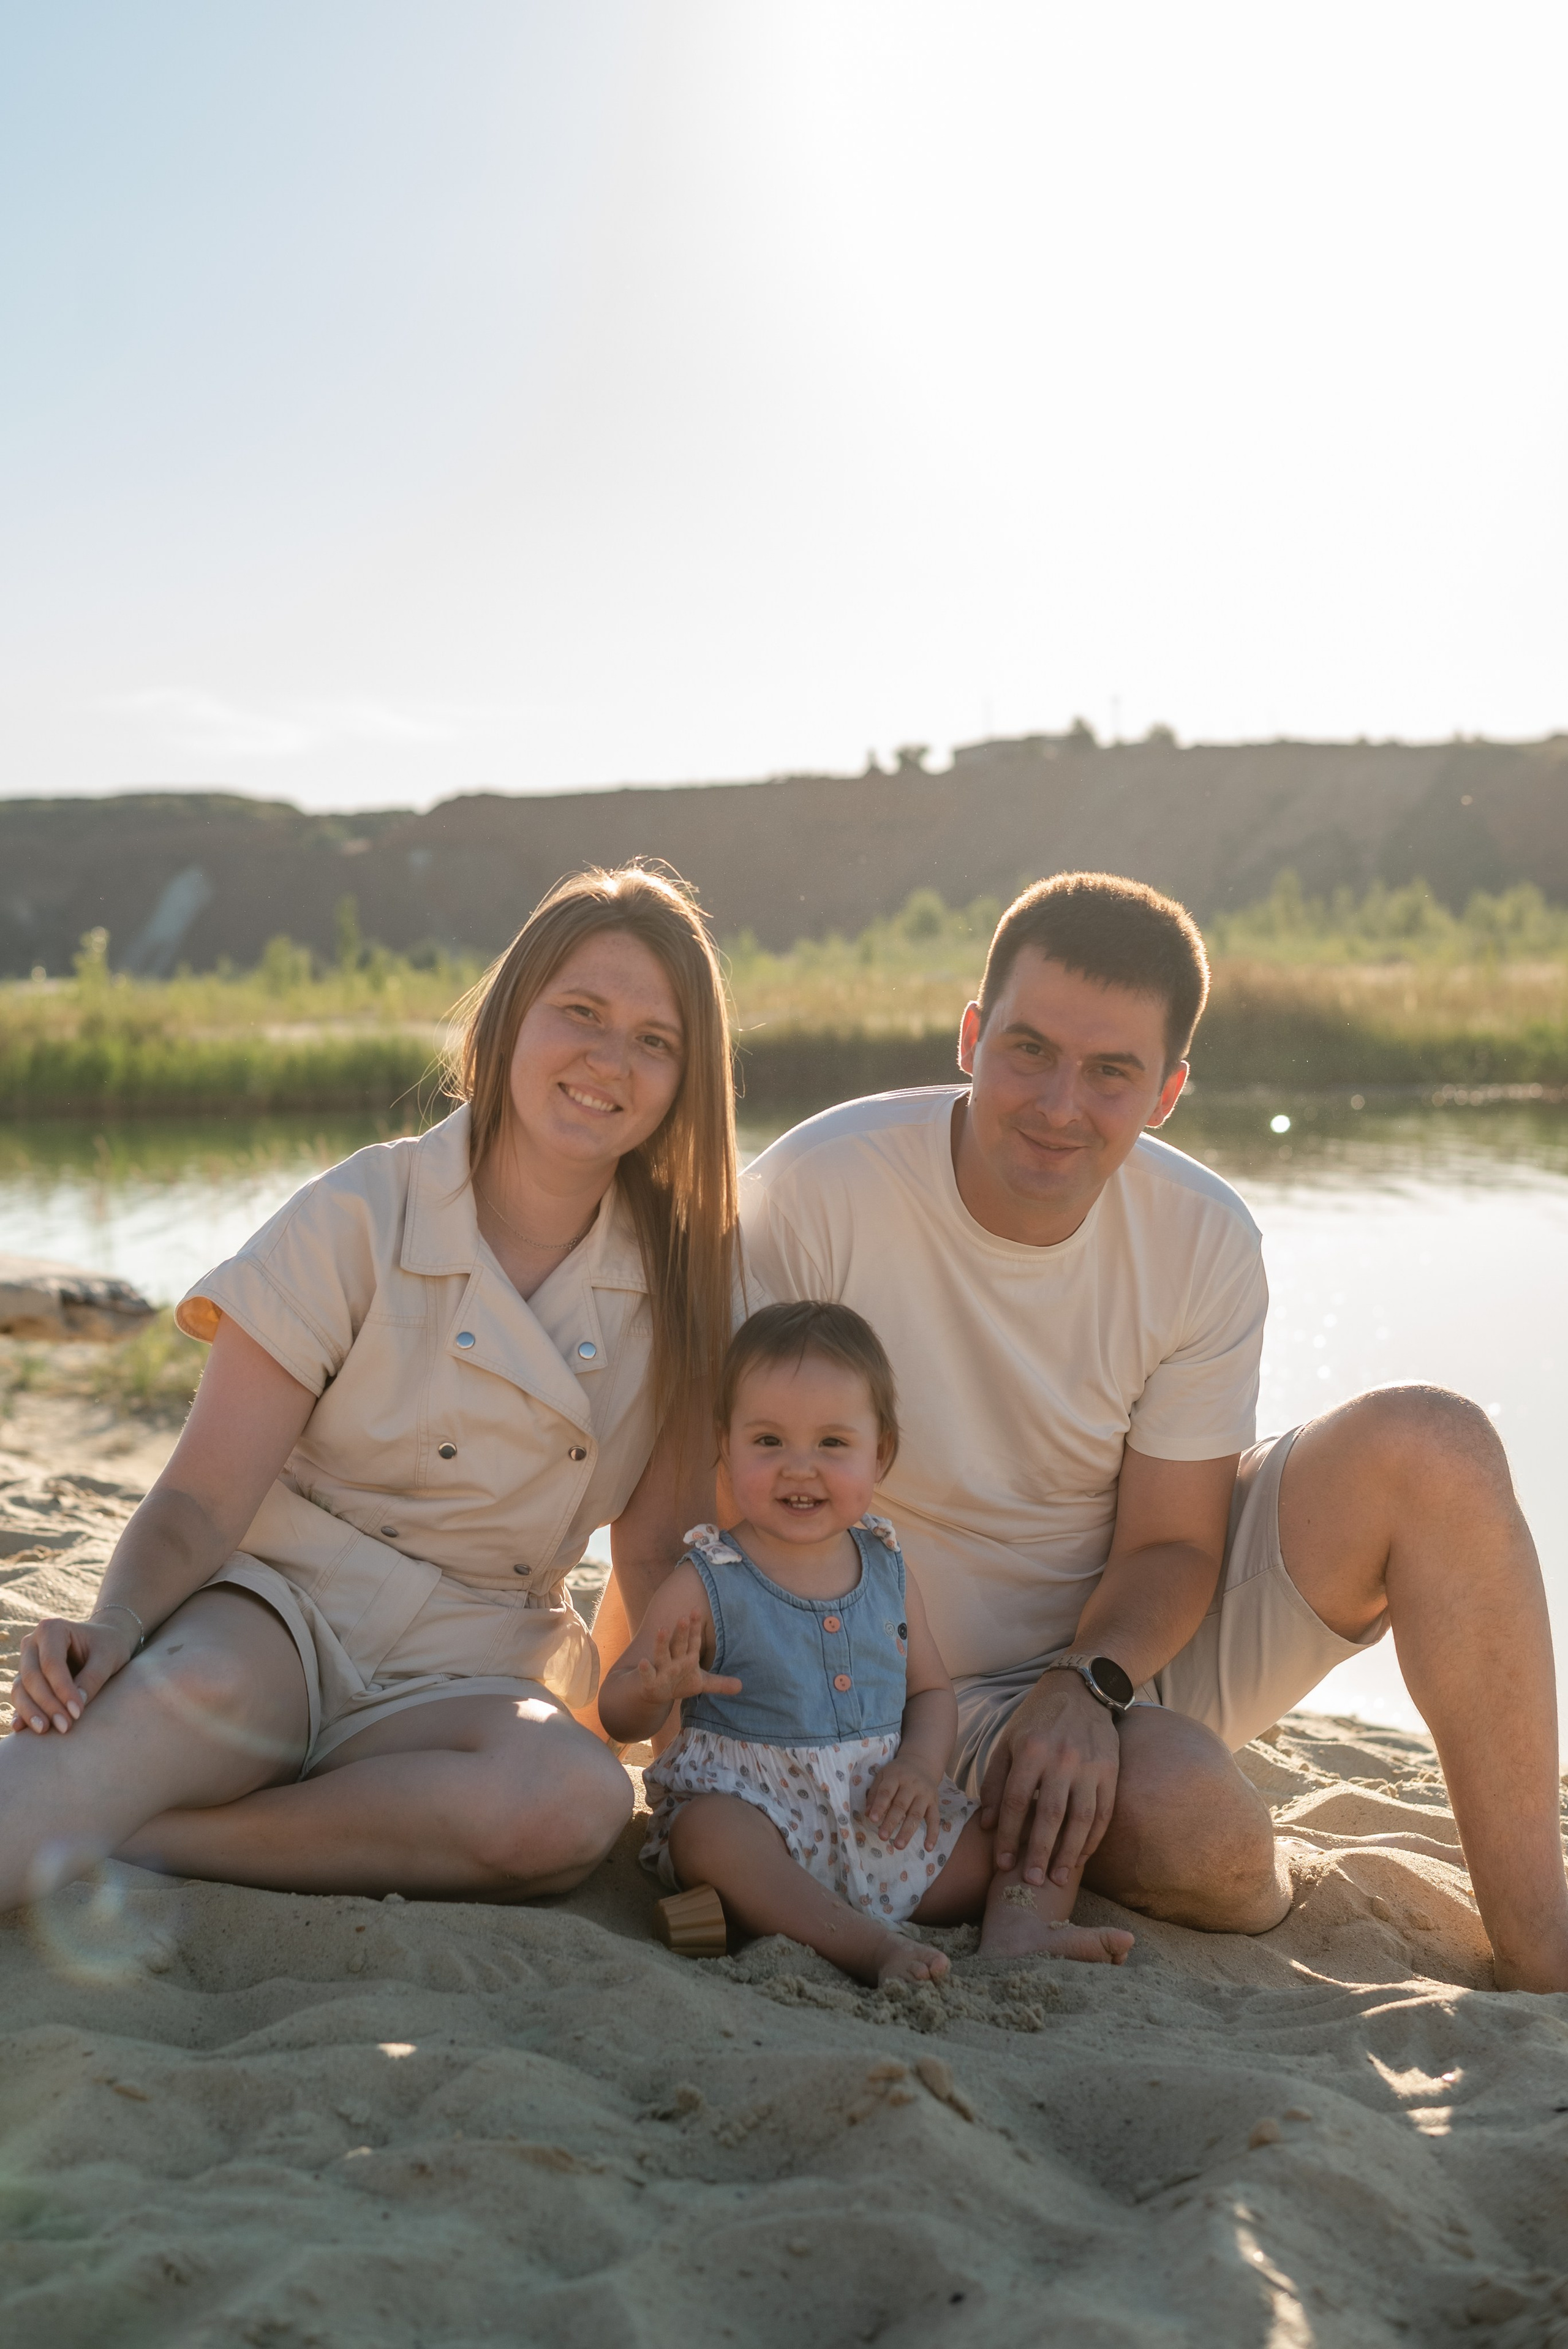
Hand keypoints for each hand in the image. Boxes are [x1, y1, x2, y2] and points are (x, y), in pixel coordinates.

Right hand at [10, 1612, 138, 1736]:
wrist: (104, 1642)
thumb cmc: (109, 1646)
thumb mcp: (108, 1658)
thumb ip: (92, 1678)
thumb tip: (74, 1709)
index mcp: (52, 1628)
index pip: (52, 1663)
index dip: (62, 1689)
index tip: (77, 1712)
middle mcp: (32, 1642)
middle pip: (32, 1677)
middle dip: (47, 1704)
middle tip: (64, 1726)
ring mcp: (26, 1660)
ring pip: (21, 1689)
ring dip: (31, 1712)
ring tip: (45, 1731)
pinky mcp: (25, 1678)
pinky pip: (19, 1697)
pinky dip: (21, 1712)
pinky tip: (21, 1729)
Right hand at [634, 1614, 741, 1710]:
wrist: (653, 1692)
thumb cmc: (678, 1682)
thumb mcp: (700, 1683)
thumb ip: (719, 1684)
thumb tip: (741, 1686)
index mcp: (686, 1657)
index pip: (693, 1640)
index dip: (695, 1627)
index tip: (697, 1611)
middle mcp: (673, 1659)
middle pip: (679, 1643)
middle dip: (682, 1631)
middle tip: (685, 1617)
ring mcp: (660, 1669)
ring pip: (661, 1654)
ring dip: (662, 1642)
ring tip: (662, 1629)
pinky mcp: (649, 1681)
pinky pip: (647, 1674)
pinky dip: (645, 1669)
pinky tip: (644, 1661)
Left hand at [865, 1753, 944, 1851]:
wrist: (922, 1763)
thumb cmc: (898, 1773)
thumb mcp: (883, 1775)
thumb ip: (874, 1793)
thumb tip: (867, 1814)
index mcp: (896, 1776)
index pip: (886, 1792)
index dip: (879, 1805)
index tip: (873, 1820)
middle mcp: (912, 1784)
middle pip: (901, 1805)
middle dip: (891, 1822)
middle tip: (882, 1837)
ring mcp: (925, 1794)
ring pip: (916, 1814)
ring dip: (908, 1831)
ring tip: (899, 1846)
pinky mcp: (935, 1802)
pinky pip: (935, 1819)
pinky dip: (933, 1834)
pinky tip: (928, 1847)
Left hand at [978, 1670, 1120, 1887]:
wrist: (1080, 1691)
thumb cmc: (1036, 1721)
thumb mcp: (1007, 1743)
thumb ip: (995, 1782)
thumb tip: (987, 1825)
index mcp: (1030, 1750)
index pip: (1015, 1802)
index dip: (1007, 1836)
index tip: (1002, 1864)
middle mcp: (1061, 1759)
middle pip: (1049, 1815)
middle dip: (1038, 1852)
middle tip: (1030, 1883)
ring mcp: (1090, 1765)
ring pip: (1081, 1819)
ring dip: (1069, 1853)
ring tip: (1056, 1878)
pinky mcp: (1111, 1770)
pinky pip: (1104, 1812)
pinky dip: (1093, 1838)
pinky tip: (1081, 1858)